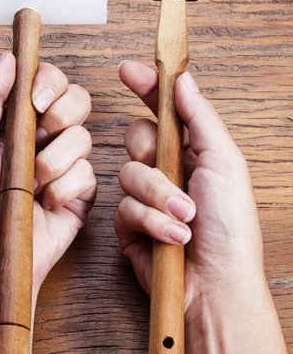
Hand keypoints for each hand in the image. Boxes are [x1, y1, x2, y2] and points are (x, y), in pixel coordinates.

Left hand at [0, 52, 95, 292]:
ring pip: (84, 138)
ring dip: (55, 161)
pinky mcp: (80, 193)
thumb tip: (9, 58)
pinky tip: (46, 202)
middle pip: (78, 100)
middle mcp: (44, 138)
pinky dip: (65, 188)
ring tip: (32, 184)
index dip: (50, 82)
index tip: (36, 101)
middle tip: (41, 136)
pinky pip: (90, 174)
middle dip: (62, 114)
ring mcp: (65, 165)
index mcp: (17, 121)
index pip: (49, 81)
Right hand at [116, 61, 265, 324]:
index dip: (146, 87)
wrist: (215, 283)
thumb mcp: (224, 162)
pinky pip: (124, 208)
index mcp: (193, 151)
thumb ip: (200, 118)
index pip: (163, 110)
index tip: (129, 71)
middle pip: (136, 136)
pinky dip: (151, 221)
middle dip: (152, 151)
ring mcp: (146, 198)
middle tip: (170, 166)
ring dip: (158, 195)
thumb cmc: (231, 227)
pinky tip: (173, 236)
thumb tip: (182, 79)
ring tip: (185, 216)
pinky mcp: (130, 225)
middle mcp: (166, 171)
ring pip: (127, 172)